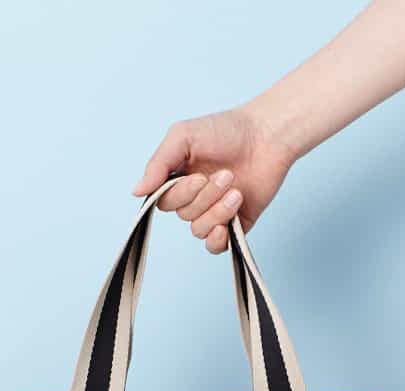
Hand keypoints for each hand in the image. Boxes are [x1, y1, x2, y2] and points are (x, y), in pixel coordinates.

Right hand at [132, 107, 295, 253]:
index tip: (198, 176)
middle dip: (205, 197)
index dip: (180, 195)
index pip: (163, 202)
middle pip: (184, 215)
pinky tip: (227, 226)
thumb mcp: (182, 137)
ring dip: (218, 211)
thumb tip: (136, 191)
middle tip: (226, 175)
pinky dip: (217, 240)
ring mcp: (214, 213)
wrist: (268, 136)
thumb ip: (157, 164)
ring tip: (237, 190)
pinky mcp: (235, 225)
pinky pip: (215, 246)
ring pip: (199, 230)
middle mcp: (194, 198)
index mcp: (178, 179)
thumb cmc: (226, 130)